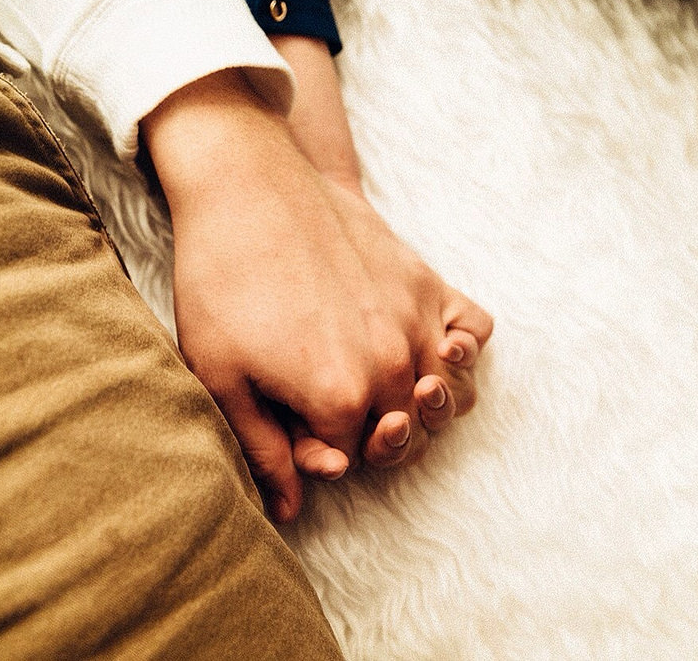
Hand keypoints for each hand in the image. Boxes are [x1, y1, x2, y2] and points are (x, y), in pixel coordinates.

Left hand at [141, 70, 491, 520]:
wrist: (250, 187)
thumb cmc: (222, 282)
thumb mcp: (223, 375)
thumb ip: (265, 449)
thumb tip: (290, 510)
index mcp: (340, 395)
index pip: (352, 454)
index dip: (322, 448)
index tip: (297, 426)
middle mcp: (391, 362)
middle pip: (406, 430)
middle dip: (374, 434)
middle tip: (340, 413)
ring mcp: (416, 319)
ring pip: (449, 392)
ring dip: (428, 405)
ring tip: (397, 393)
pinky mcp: (426, 282)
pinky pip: (475, 328)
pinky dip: (464, 348)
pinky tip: (435, 349)